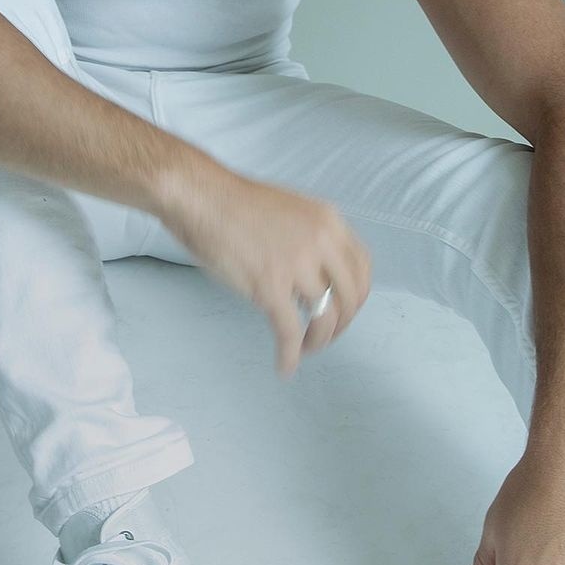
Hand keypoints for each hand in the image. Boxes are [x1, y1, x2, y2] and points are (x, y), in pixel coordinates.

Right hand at [157, 163, 370, 378]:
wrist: (201, 197)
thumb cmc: (234, 203)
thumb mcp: (290, 210)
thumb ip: (310, 236)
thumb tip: (316, 270)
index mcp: (328, 221)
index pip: (363, 267)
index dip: (357, 296)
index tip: (345, 309)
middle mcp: (320, 242)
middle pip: (350, 296)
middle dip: (342, 324)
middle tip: (325, 334)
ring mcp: (296, 265)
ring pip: (324, 317)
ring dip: (318, 340)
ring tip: (305, 348)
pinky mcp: (269, 287)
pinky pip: (289, 332)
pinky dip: (289, 355)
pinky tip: (285, 367)